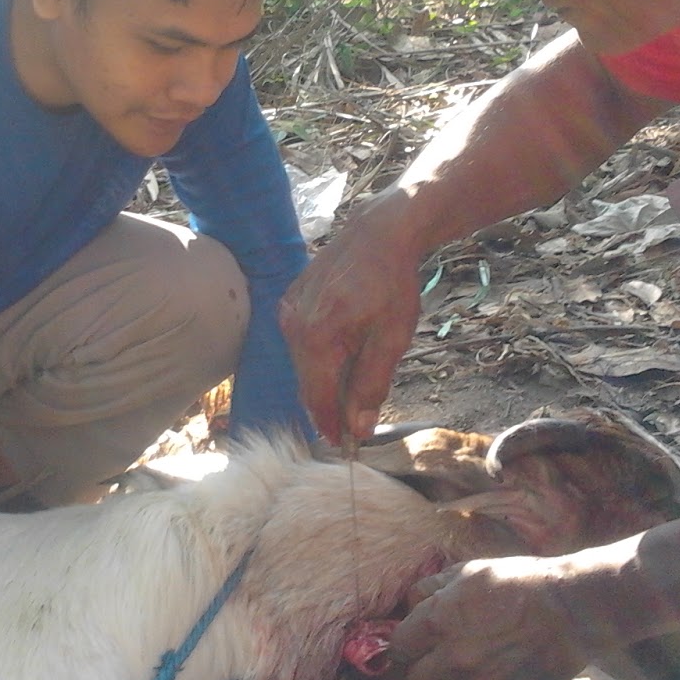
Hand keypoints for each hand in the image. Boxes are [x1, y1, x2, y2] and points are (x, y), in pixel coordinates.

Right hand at [279, 192, 423, 444]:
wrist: (380, 232)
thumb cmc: (392, 283)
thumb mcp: (392, 339)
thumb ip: (372, 385)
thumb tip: (359, 428)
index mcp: (316, 338)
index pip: (317, 398)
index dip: (332, 426)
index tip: (346, 446)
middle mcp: (292, 326)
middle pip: (307, 383)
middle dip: (329, 405)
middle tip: (355, 422)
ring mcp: (287, 311)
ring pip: (303, 363)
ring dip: (325, 379)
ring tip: (354, 381)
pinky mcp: (289, 300)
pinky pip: (301, 341)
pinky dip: (319, 354)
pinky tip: (344, 349)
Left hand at [389, 556, 621, 679]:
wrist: (572, 610)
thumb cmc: (519, 583)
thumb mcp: (469, 571)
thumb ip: (432, 588)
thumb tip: (411, 601)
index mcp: (438, 622)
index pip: (399, 647)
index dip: (406, 643)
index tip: (414, 641)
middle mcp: (454, 659)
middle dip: (424, 667)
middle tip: (440, 653)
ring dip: (454, 679)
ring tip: (478, 656)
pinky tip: (504, 664)